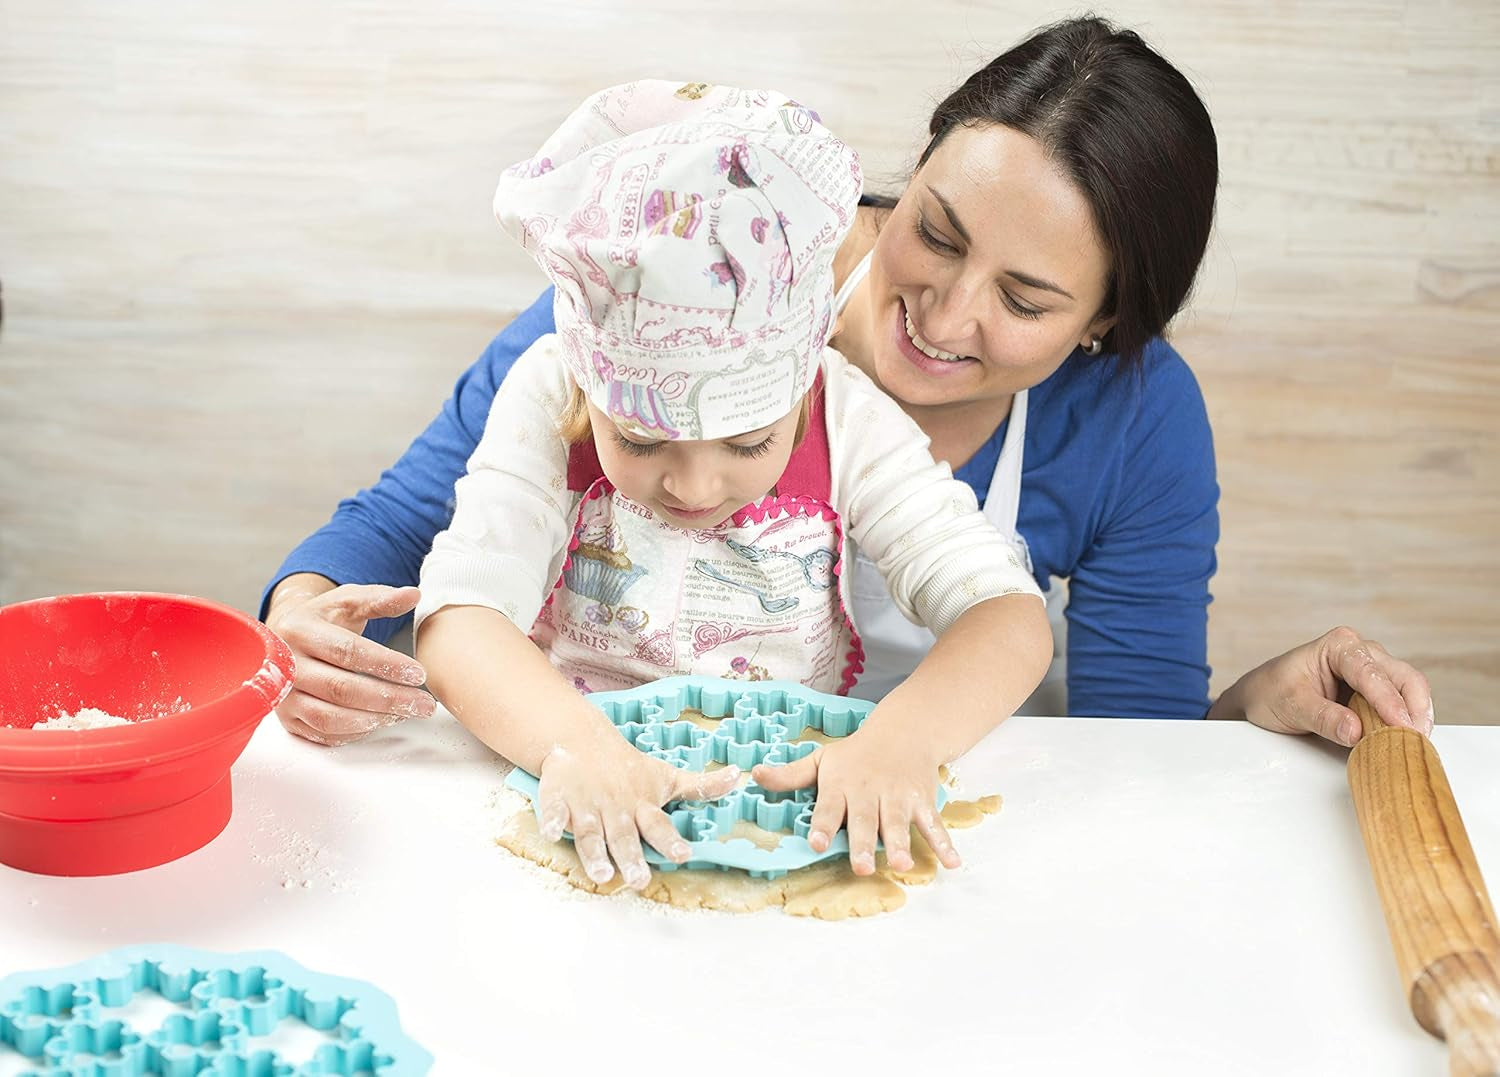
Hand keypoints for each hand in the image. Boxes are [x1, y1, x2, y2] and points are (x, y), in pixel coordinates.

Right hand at [266, 581, 436, 744]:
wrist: (287, 640)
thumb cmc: (324, 619)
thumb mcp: (348, 601)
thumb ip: (380, 599)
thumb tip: (413, 595)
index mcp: (298, 630)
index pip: (346, 650)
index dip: (385, 663)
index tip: (419, 674)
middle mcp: (285, 666)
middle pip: (340, 688)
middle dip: (388, 698)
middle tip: (424, 704)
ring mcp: (284, 696)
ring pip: (330, 717)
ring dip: (374, 719)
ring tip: (407, 713)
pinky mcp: (288, 719)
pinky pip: (323, 733)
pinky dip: (356, 732)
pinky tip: (381, 721)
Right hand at [536, 735, 741, 890]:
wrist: (583, 740)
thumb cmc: (630, 769)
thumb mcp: (667, 777)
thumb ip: (701, 786)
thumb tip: (739, 777)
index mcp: (641, 805)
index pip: (659, 825)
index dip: (671, 840)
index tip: (684, 855)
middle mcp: (615, 808)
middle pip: (624, 837)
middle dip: (631, 858)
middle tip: (640, 881)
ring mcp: (586, 804)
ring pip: (590, 832)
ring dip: (594, 853)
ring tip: (601, 875)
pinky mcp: (558, 796)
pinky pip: (552, 810)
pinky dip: (550, 820)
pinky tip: (551, 833)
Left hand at [750, 720, 958, 876]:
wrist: (904, 731)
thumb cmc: (856, 754)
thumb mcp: (822, 759)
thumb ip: (790, 775)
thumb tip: (754, 775)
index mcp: (841, 785)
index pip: (829, 808)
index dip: (823, 826)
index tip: (817, 843)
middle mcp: (869, 792)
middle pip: (866, 820)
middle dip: (865, 843)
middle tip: (862, 866)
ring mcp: (898, 797)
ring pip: (898, 822)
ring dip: (901, 843)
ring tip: (901, 865)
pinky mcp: (922, 802)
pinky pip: (933, 824)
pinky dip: (944, 843)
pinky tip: (951, 863)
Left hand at [1212, 626, 1433, 746]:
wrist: (1260, 698)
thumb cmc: (1271, 693)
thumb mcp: (1291, 706)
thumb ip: (1323, 718)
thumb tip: (1356, 731)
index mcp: (1339, 646)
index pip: (1371, 672)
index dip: (1388, 700)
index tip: (1399, 725)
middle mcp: (1362, 653)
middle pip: (1403, 677)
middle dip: (1414, 709)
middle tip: (1416, 740)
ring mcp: (1373, 672)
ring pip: (1410, 690)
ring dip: (1416, 717)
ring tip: (1415, 744)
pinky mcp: (1377, 693)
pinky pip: (1403, 704)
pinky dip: (1408, 722)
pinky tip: (1407, 741)